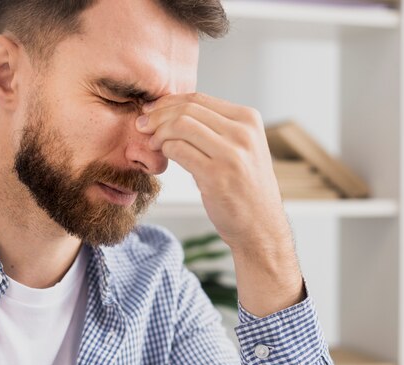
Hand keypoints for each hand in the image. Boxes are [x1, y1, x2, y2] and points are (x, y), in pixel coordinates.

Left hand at [137, 93, 287, 251]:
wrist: (261, 226)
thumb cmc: (245, 188)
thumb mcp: (242, 148)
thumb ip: (217, 128)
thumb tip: (173, 111)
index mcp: (249, 120)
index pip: (199, 99)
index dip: (169, 102)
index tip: (152, 111)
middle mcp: (243, 133)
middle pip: (188, 110)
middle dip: (158, 115)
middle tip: (142, 126)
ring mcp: (231, 154)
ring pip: (180, 126)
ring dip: (158, 132)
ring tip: (151, 142)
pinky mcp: (216, 175)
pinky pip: (178, 150)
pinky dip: (164, 149)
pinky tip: (162, 155)